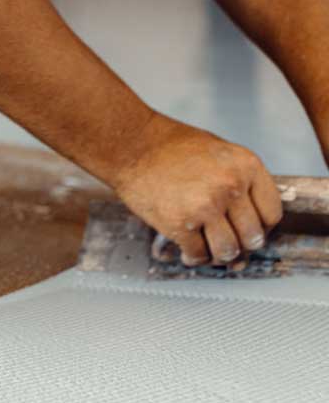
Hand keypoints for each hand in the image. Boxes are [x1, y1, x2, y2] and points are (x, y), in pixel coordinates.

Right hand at [114, 114, 282, 265]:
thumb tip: (245, 218)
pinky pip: (197, 253)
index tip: (250, 231)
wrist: (132, 146)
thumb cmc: (170, 146)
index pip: (271, 213)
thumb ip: (238, 181)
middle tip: (229, 244)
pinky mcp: (180, 224)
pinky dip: (194, 256)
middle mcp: (230, 188)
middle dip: (241, 245)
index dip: (262, 228)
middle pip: (252, 236)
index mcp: (246, 166)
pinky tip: (188, 250)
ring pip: (227, 250)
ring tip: (208, 249)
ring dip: (218, 255)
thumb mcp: (219, 153)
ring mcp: (205, 207)